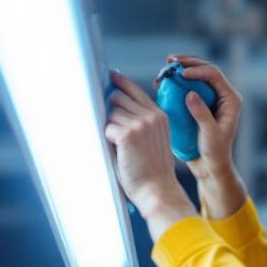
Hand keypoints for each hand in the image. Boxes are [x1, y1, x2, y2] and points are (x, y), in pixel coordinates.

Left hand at [105, 70, 195, 237]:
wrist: (157, 191)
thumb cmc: (151, 171)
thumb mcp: (152, 139)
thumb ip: (139, 121)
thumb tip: (113, 105)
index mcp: (159, 115)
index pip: (134, 90)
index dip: (120, 81)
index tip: (110, 75)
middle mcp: (151, 115)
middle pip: (117, 97)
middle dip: (110, 111)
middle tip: (113, 129)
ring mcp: (140, 123)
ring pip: (110, 113)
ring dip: (110, 129)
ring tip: (121, 148)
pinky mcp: (128, 134)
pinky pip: (107, 128)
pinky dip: (108, 140)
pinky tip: (120, 153)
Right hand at [156, 54, 247, 217]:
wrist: (210, 166)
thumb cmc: (215, 153)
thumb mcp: (209, 135)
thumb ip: (201, 114)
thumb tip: (190, 93)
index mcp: (230, 99)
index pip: (214, 75)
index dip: (198, 69)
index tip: (182, 73)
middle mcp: (221, 95)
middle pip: (205, 69)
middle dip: (187, 63)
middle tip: (169, 61)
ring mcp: (210, 99)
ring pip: (195, 76)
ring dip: (179, 70)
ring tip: (164, 71)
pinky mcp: (199, 104)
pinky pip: (187, 87)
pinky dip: (175, 84)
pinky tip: (162, 84)